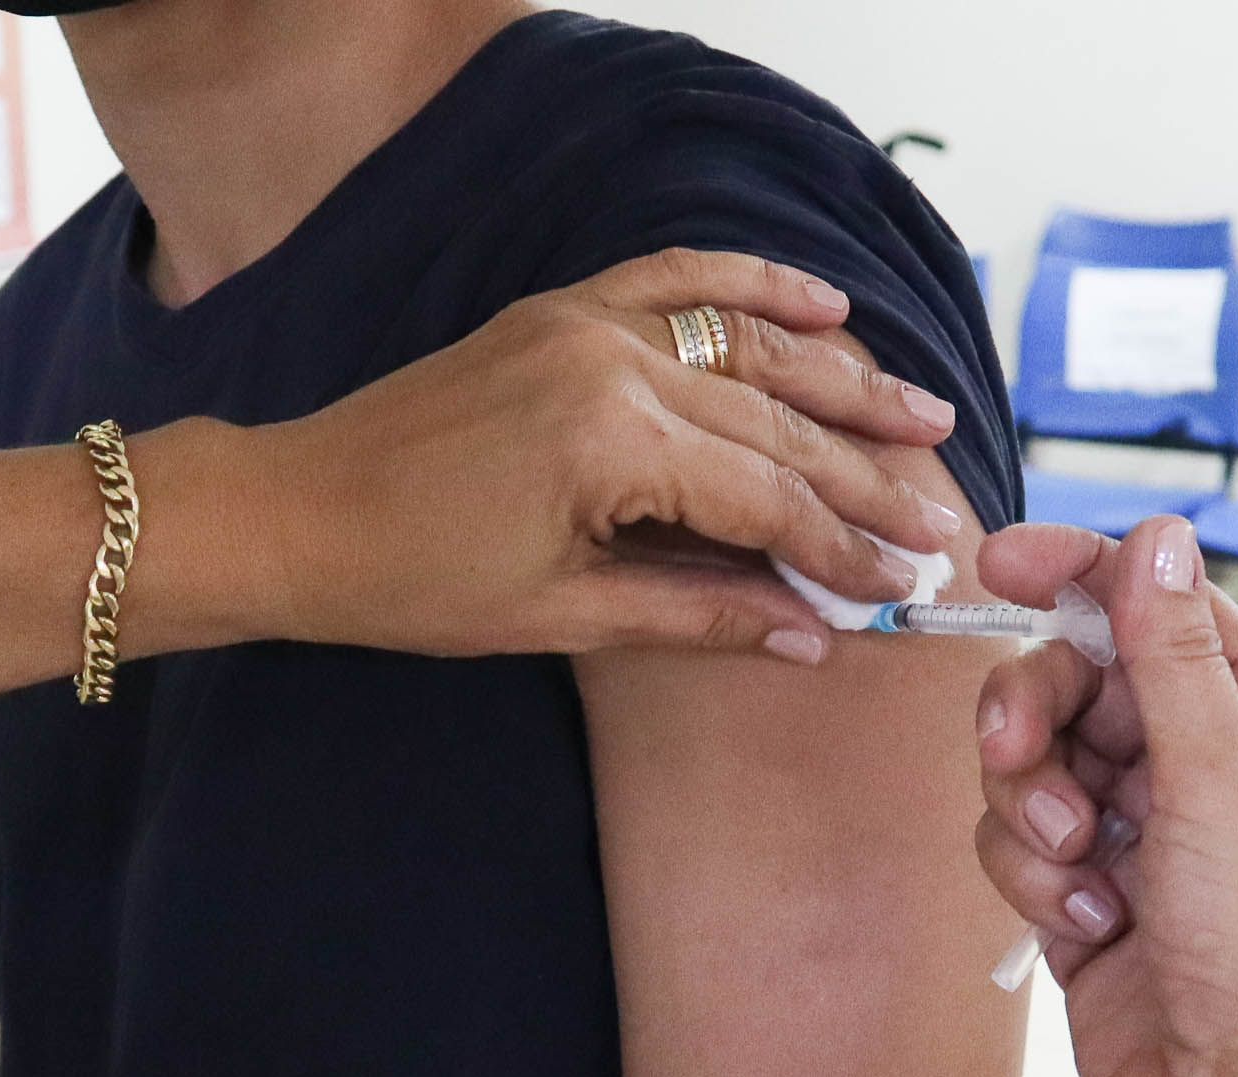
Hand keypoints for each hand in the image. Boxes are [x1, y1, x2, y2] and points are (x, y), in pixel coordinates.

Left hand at [256, 248, 965, 664]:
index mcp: (608, 441)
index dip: (843, 546)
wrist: (297, 513)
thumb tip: (811, 635)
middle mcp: (608, 361)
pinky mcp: (560, 312)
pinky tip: (824, 303)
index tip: (906, 583)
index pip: (766, 494)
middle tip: (940, 520)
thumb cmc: (411, 581)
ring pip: (746, 346)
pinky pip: (677, 280)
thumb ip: (697, 613)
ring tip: (923, 413)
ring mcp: (583, 323)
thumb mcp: (561, 615)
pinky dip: (752, 287)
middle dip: (863, 478)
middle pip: (773, 422)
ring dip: (841, 380)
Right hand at [971, 516, 1237, 1076]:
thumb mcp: (1222, 790)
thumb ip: (1171, 660)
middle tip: (1013, 755)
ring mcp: (1143, 841)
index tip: (995, 563)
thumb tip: (1158, 537)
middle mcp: (1205, 772)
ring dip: (1031, 812)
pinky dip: (1034, 883)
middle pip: (1074, 682)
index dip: (1075, 575)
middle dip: (1033, 716)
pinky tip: (1085, 931)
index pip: (1157, 609)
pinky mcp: (1088, 905)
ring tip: (1077, 873)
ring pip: (1033, 767)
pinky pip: (1019, 848)